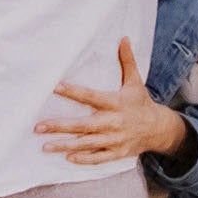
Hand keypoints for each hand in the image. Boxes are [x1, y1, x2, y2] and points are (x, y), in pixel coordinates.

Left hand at [36, 40, 184, 165]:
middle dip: (60, 126)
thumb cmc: (141, 103)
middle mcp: (114, 122)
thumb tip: (123, 38)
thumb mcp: (136, 82)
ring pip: (87, 144)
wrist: (159, 129)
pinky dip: (84, 159)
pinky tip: (67, 158)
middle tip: (38, 126)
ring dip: (66, 146)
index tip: (55, 87)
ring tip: (45, 146)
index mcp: (116, 103)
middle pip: (83, 125)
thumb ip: (127, 61)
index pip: (91, 96)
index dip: (74, 92)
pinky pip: (99, 158)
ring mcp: (115, 140)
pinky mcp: (117, 153)